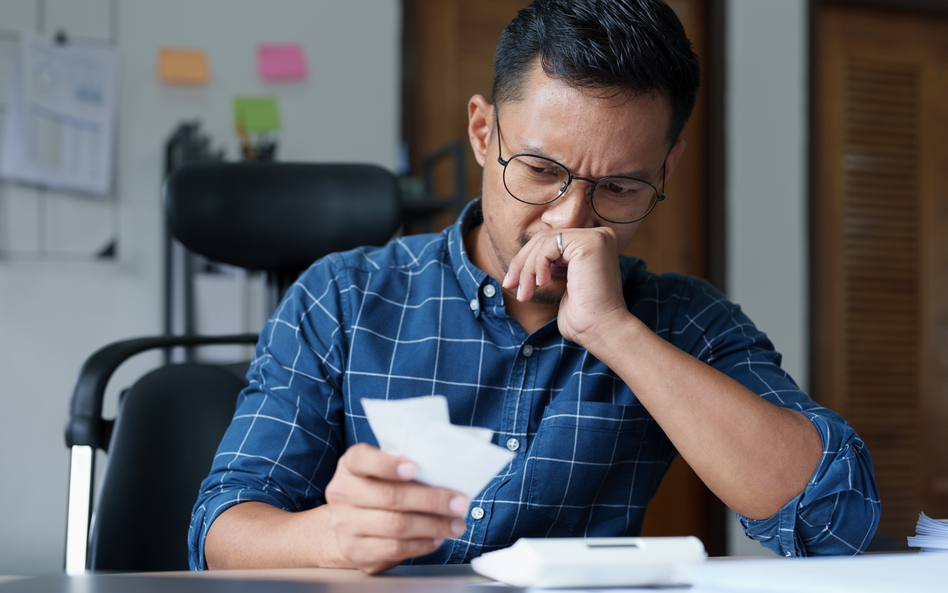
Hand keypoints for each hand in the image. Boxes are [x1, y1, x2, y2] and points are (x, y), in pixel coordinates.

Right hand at [324, 443, 468, 573]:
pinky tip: (437, 538)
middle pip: (390, 496)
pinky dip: (421, 544)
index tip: (414, 467)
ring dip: (433, 525)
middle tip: (459, 503)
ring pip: (396, 525)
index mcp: (350, 467)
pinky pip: (394, 549)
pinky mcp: (356, 551)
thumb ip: (403, 467)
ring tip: (456, 525)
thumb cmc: (375, 489)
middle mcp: (342, 494)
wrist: (347, 523)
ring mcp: (345, 525)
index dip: (387, 464)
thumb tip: (444, 474)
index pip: (361, 459)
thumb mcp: (381, 470)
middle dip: (431, 500)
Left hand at [502, 227, 630, 345]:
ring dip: (527, 270)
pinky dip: (537, 266)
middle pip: (545, 239)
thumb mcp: (562, 284)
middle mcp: (598, 236)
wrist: (601, 330)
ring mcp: (596, 237)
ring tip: (525, 293)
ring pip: (543, 242)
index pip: (550, 242)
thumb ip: (551, 265)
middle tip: (510, 285)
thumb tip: (524, 258)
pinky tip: (542, 284)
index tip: (511, 282)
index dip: (526, 260)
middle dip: (522, 263)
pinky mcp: (589, 243)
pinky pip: (548, 246)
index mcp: (593, 244)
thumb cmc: (583, 317)